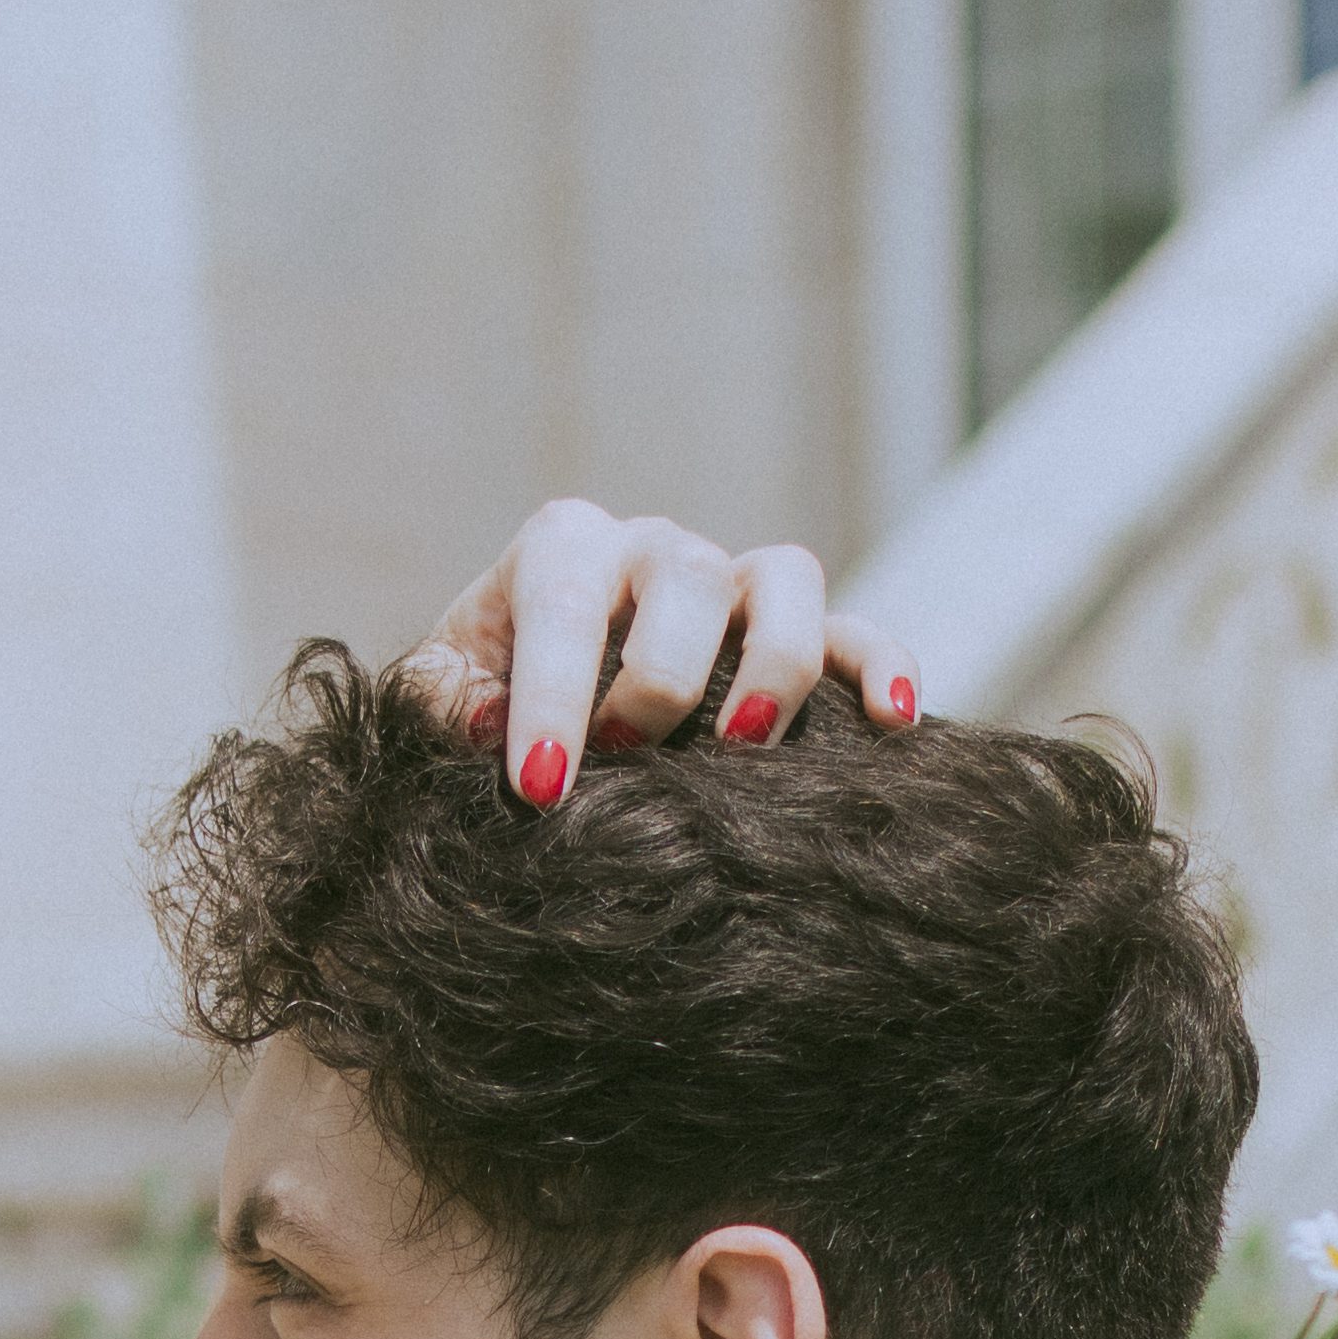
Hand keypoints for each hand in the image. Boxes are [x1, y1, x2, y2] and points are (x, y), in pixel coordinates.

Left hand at [401, 499, 928, 810]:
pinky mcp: (797, 633)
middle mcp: (654, 552)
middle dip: (657, 678)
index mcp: (563, 551)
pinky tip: (894, 721)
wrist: (538, 704)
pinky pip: (857, 631)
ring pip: (782, 579)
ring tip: (746, 746)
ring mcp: (732, 585)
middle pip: (683, 579)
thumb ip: (442, 704)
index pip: (562, 601)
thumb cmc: (486, 701)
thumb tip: (488, 729)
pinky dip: (881, 666)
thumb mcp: (443, 698)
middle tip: (627, 760)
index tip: (541, 787)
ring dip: (773, 662)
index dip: (552, 695)